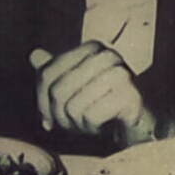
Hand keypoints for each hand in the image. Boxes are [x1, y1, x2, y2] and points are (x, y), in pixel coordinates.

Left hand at [30, 40, 152, 146]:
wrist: (140, 124)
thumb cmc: (103, 105)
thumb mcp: (74, 87)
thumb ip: (54, 72)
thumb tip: (34, 55)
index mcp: (92, 48)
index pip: (47, 75)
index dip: (42, 102)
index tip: (50, 118)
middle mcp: (108, 55)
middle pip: (58, 90)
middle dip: (61, 115)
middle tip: (74, 123)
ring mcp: (122, 74)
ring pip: (73, 106)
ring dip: (78, 123)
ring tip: (91, 122)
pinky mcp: (131, 97)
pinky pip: (91, 116)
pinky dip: (93, 127)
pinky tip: (104, 125)